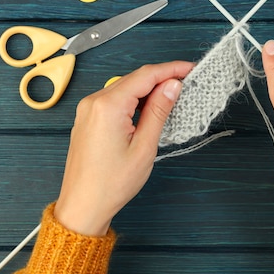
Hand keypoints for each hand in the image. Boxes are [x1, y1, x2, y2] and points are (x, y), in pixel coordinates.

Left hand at [54, 62, 193, 235]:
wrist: (83, 205)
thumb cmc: (112, 183)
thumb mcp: (145, 147)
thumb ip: (159, 111)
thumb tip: (172, 86)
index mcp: (108, 106)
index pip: (146, 75)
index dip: (171, 69)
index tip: (190, 69)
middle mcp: (94, 101)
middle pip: (135, 78)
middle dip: (162, 77)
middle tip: (187, 83)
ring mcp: (88, 109)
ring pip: (125, 88)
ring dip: (148, 89)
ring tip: (172, 97)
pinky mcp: (87, 118)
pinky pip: (114, 99)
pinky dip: (134, 99)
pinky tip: (149, 108)